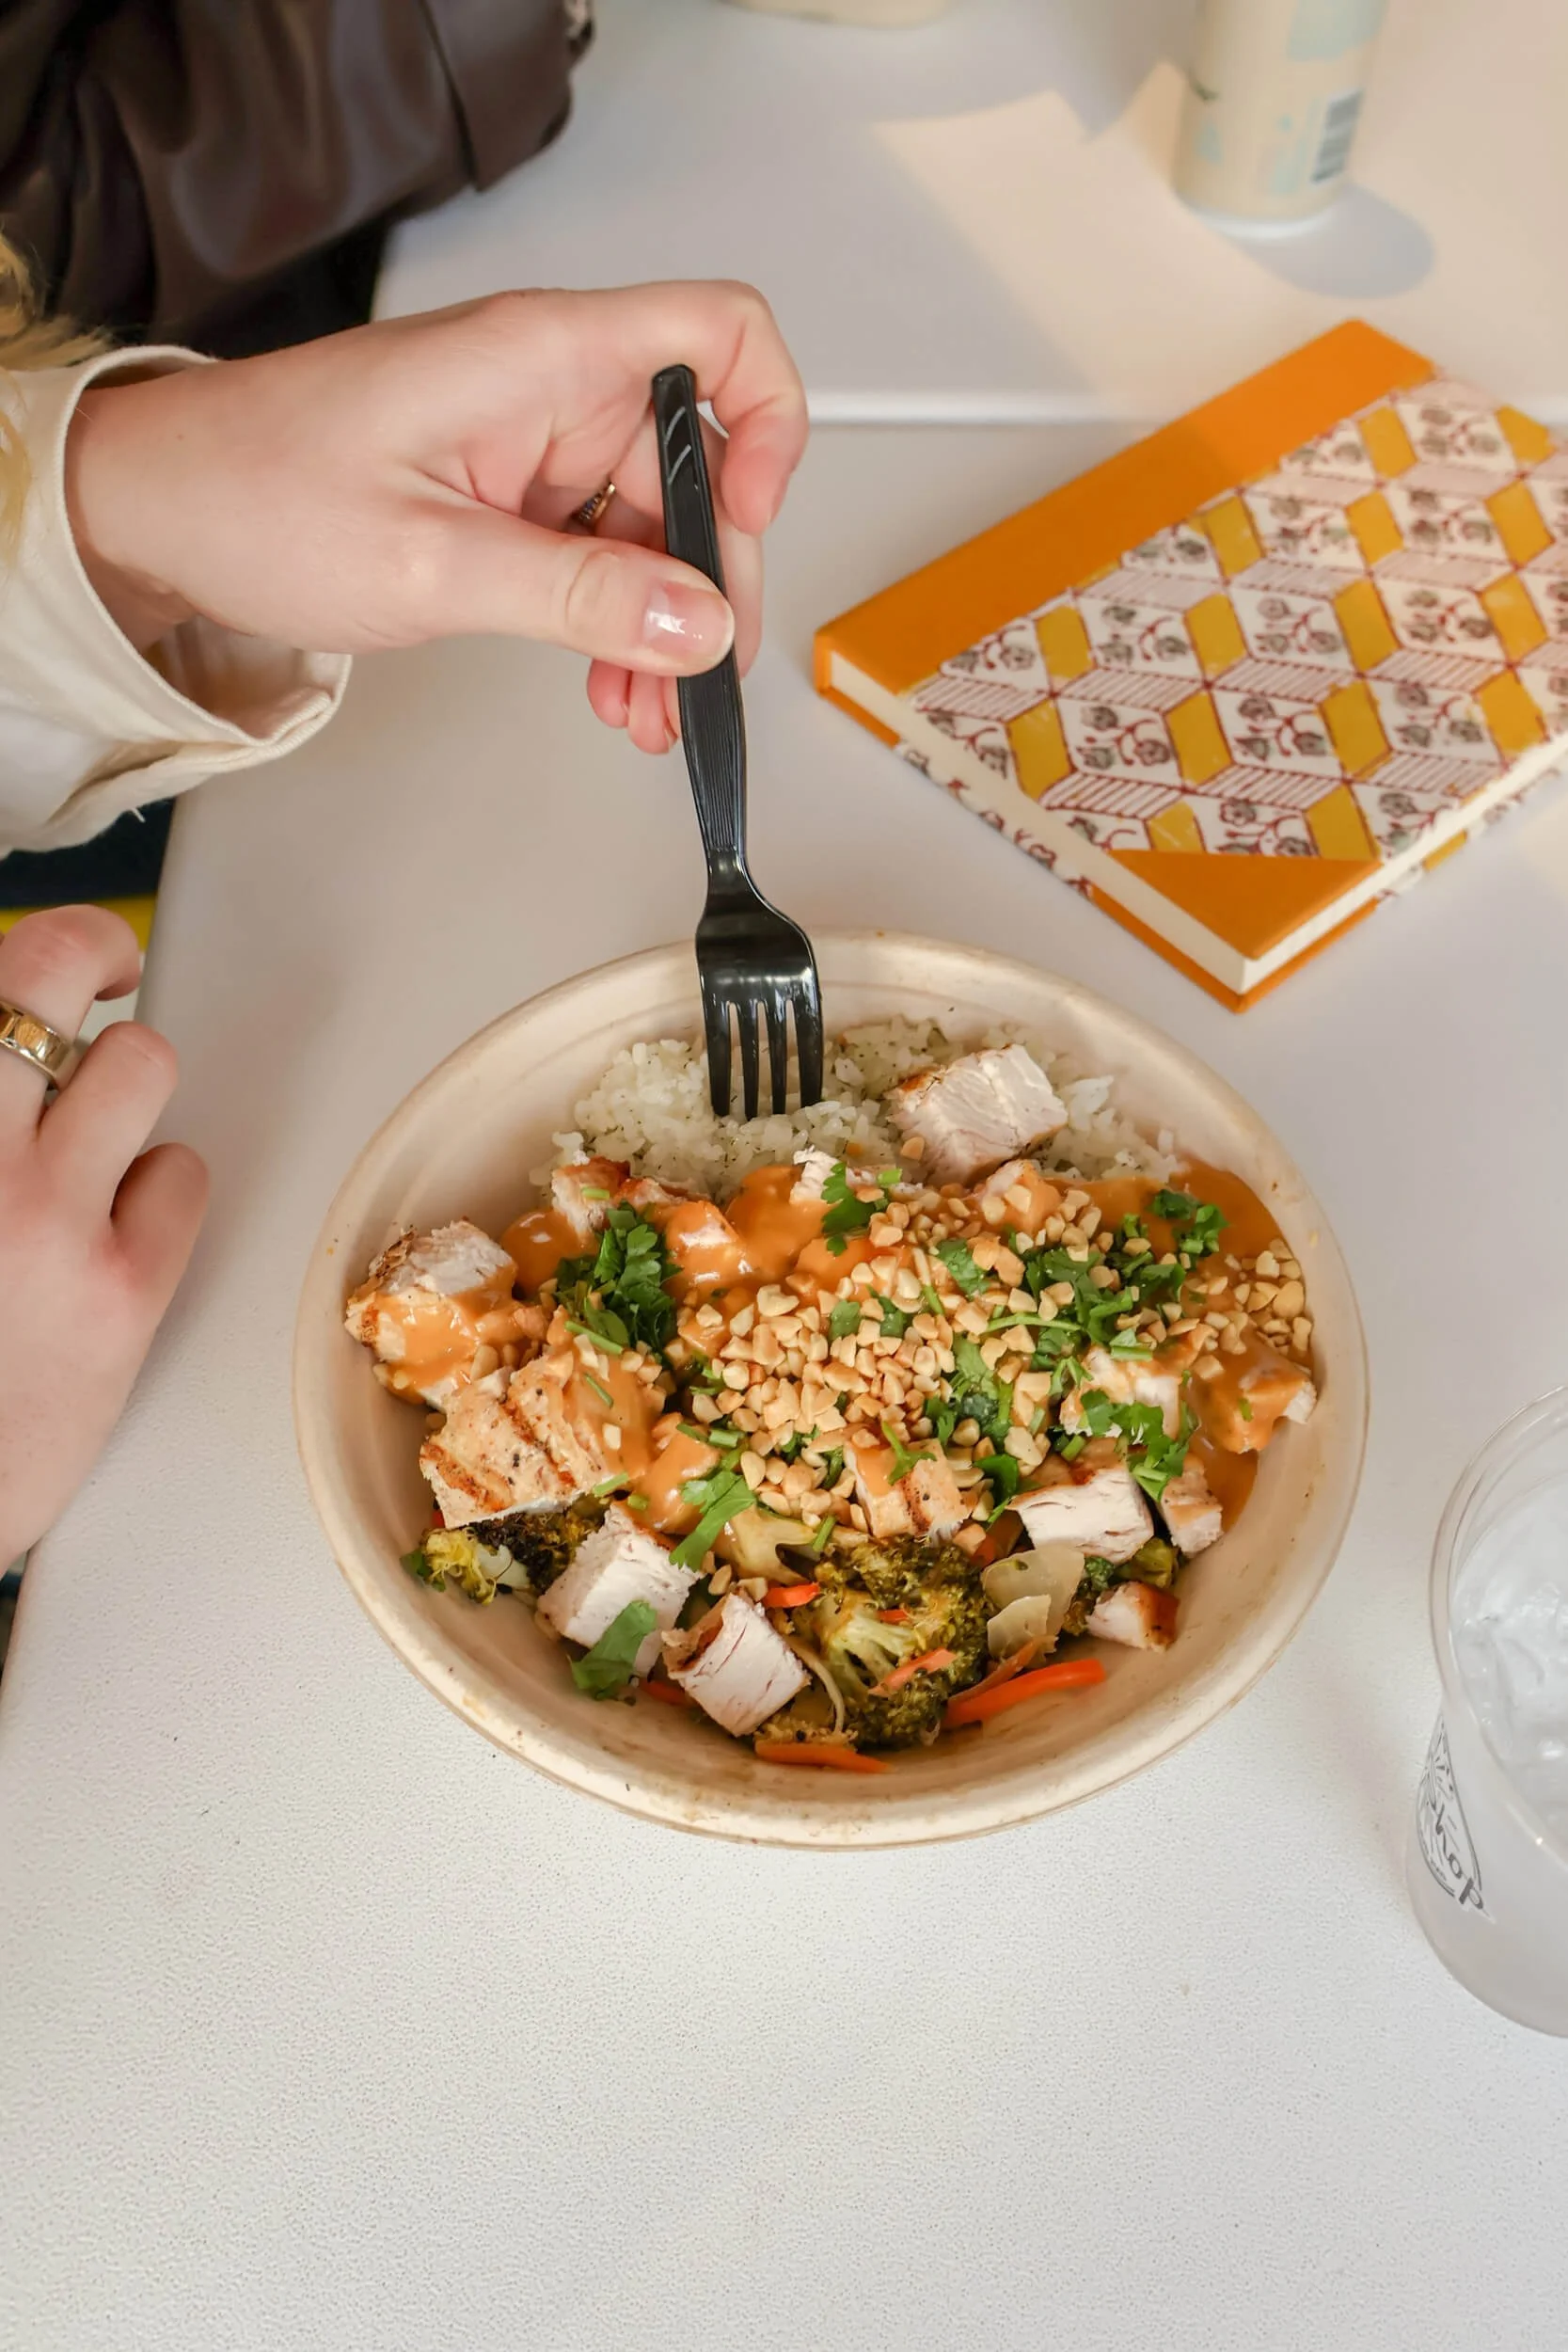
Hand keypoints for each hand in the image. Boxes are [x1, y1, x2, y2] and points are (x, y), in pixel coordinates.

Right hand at [0, 909, 206, 1564]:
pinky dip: (157, 1193)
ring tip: (94, 1149)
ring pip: (141, 1066)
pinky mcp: (115, 1291)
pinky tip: (113, 1236)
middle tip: (110, 980)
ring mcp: (40, 1214)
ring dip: (126, 1093)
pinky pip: (179, 1178)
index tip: (81, 953)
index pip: (3, 972)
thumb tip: (19, 1042)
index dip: (63, 938)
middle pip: (58, 969)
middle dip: (96, 959)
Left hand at [65, 283, 808, 754]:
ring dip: (662, 623)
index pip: (719, 334)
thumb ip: (577, 596)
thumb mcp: (430, 564)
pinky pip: (596, 552)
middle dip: (709, 579)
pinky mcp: (507, 490)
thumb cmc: (256, 496)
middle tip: (696, 679)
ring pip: (650, 526)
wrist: (160, 508)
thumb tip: (700, 622)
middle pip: (697, 462)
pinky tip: (611, 685)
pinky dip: (615, 622)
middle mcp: (548, 385)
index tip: (750, 525)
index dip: (769, 422)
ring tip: (647, 711)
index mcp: (540, 357)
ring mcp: (529, 439)